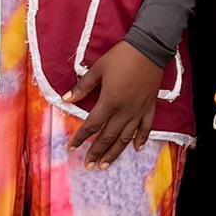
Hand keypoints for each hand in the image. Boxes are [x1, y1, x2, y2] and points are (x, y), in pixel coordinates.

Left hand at [68, 41, 164, 167]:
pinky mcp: (149, 108)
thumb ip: (83, 86)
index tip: (71, 148)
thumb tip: (66, 99)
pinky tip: (136, 149)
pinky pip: (146, 128)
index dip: (80, 138)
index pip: (91, 125)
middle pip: (107, 137)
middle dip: (96, 152)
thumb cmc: (121, 57)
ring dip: (114, 153)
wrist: (149, 49)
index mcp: (109, 102)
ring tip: (105, 165)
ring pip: (125, 138)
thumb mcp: (98, 68)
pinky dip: (141, 139)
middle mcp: (123, 111)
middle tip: (88, 166)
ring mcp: (138, 111)